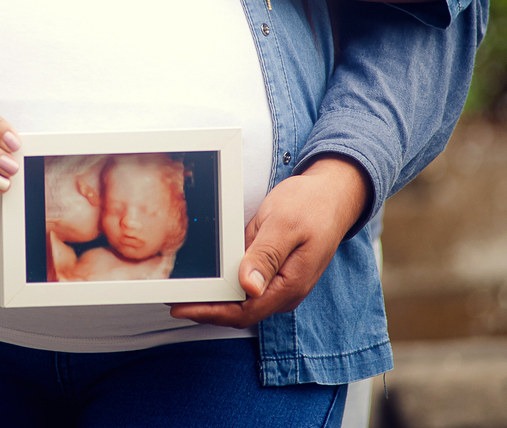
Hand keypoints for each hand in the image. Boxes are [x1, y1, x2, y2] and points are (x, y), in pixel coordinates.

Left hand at [170, 157, 369, 327]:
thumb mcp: (284, 224)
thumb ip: (266, 255)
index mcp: (289, 285)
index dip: (210, 312)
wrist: (334, 193)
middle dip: (206, 308)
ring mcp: (281, 283)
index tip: (180, 307)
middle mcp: (285, 291)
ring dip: (215, 298)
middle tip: (172, 298)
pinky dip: (226, 283)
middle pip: (239, 310)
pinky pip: (247, 285)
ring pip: (242, 300)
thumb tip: (248, 287)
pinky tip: (208, 275)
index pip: (243, 311)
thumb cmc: (311, 205)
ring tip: (183, 290)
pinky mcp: (276, 271)